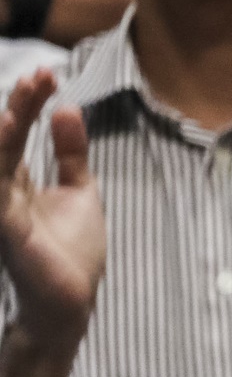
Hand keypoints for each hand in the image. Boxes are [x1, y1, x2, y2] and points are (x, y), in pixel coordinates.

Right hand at [0, 71, 103, 338]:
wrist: (72, 302)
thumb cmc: (71, 252)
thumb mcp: (79, 192)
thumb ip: (71, 154)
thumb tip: (68, 109)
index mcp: (17, 180)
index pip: (19, 132)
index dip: (30, 102)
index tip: (49, 74)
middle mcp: (3, 190)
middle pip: (6, 138)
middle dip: (20, 104)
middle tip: (39, 74)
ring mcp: (2, 207)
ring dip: (7, 127)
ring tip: (21, 95)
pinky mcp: (7, 227)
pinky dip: (0, 160)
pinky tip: (7, 133)